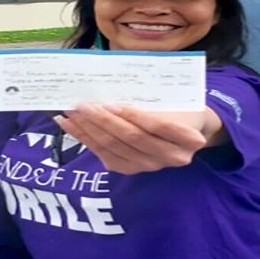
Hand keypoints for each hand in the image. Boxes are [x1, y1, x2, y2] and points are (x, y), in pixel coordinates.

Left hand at [55, 103, 207, 174]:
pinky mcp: (134, 170)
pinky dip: (87, 140)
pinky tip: (72, 127)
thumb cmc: (179, 107)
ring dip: (89, 130)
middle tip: (81, 105)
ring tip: (70, 114)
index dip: (133, 115)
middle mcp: (173, 156)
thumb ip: (150, 98)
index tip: (109, 104)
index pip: (159, 125)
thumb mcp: (174, 97)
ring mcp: (152, 166)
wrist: (188, 129)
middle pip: (133, 138)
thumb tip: (108, 88)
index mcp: (189, 137)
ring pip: (116, 148)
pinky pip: (107, 156)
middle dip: (104, 121)